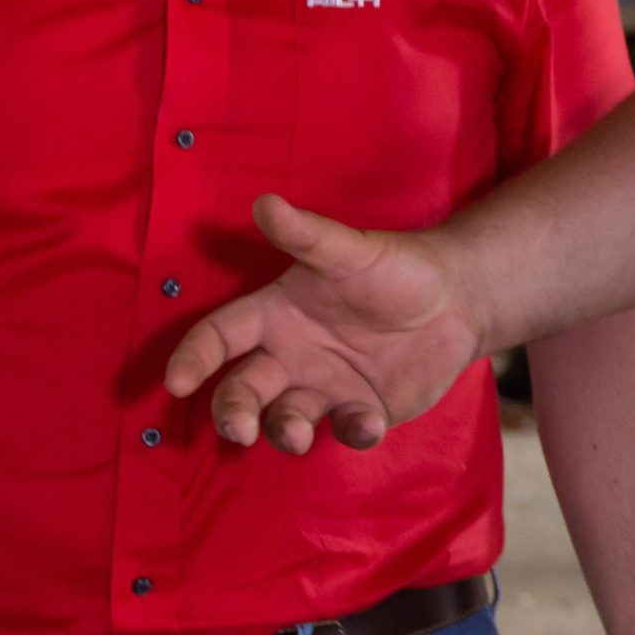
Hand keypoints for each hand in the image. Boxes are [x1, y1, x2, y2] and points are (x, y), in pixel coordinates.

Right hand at [164, 194, 484, 453]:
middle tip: (238, 429)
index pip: (219, 337)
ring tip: (295, 432)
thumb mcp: (352, 250)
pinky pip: (346, 431)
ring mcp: (323, 388)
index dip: (195, 358)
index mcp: (275, 315)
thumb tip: (265, 202)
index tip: (177, 382)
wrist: (456, 300)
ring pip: (284, 420)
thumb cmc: (394, 267)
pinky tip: (368, 422)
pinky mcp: (360, 411)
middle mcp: (290, 357)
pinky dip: (352, 432)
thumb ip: (308, 234)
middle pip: (243, 390)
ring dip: (283, 431)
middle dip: (232, 411)